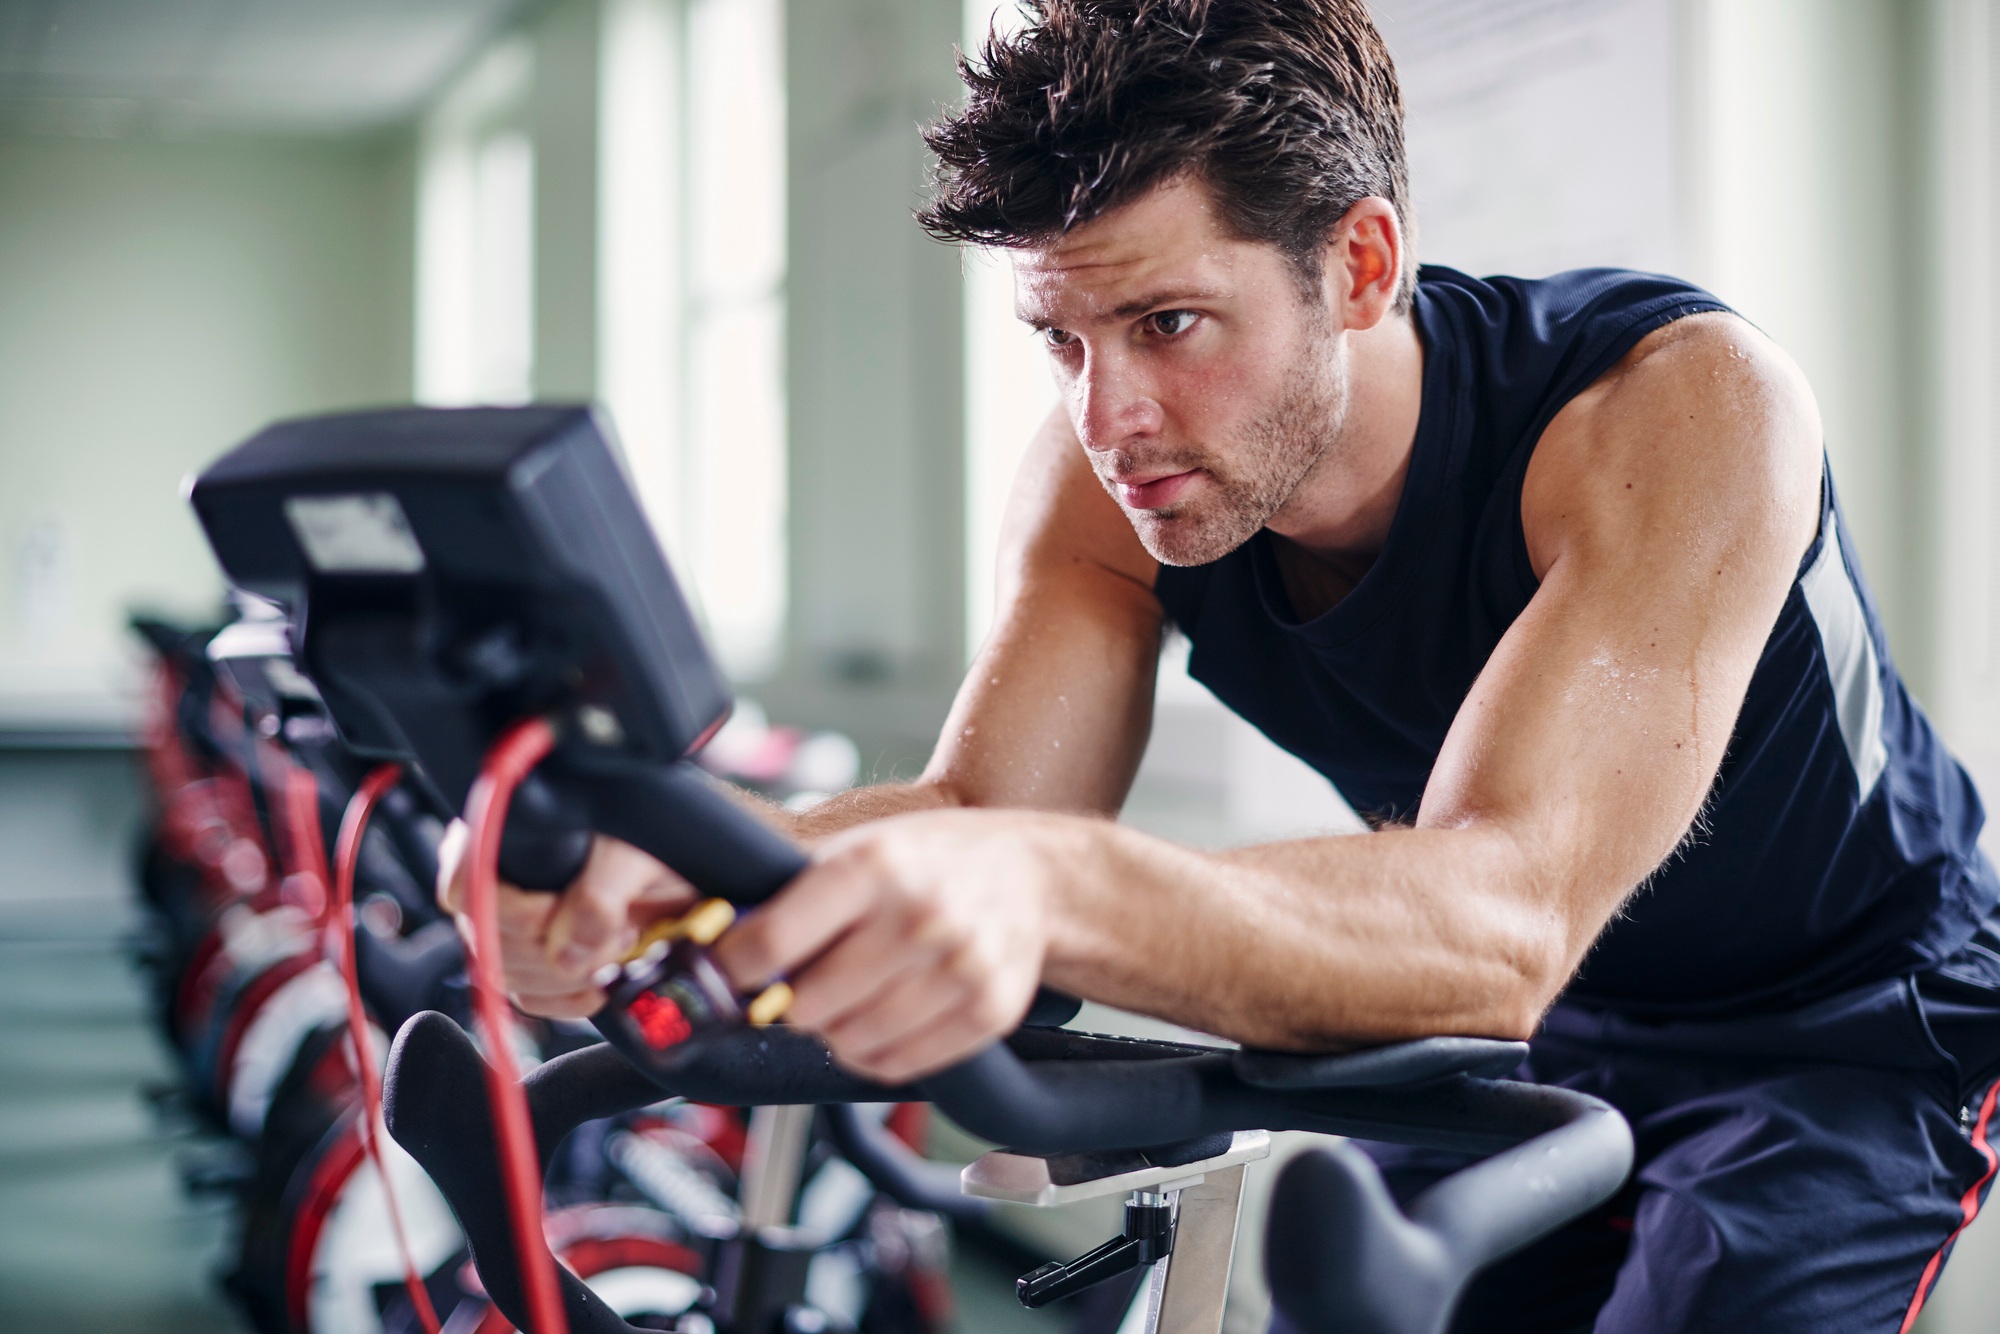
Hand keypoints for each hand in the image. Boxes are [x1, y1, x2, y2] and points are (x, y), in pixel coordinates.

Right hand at [437, 826, 698, 1018]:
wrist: (694, 869)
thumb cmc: (659, 841)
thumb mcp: (634, 855)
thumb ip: (600, 896)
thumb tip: (565, 952)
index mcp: (505, 837)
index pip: (465, 887)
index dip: (508, 911)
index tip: (559, 911)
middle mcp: (500, 882)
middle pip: (488, 942)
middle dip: (553, 948)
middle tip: (615, 929)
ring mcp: (515, 928)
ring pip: (508, 977)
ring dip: (568, 974)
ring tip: (619, 940)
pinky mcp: (539, 964)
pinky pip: (533, 1000)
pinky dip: (573, 998)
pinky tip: (607, 972)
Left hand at [713, 809, 1055, 1082]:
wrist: (1031, 875)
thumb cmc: (927, 862)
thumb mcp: (856, 851)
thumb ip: (789, 896)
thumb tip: (709, 944)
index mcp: (871, 866)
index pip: (773, 942)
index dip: (734, 970)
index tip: (728, 975)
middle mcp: (916, 915)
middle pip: (808, 1004)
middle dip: (790, 1004)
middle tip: (799, 989)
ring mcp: (958, 967)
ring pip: (851, 1042)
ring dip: (834, 1032)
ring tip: (847, 1002)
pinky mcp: (989, 1011)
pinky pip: (900, 1066)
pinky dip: (876, 1055)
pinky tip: (882, 1020)